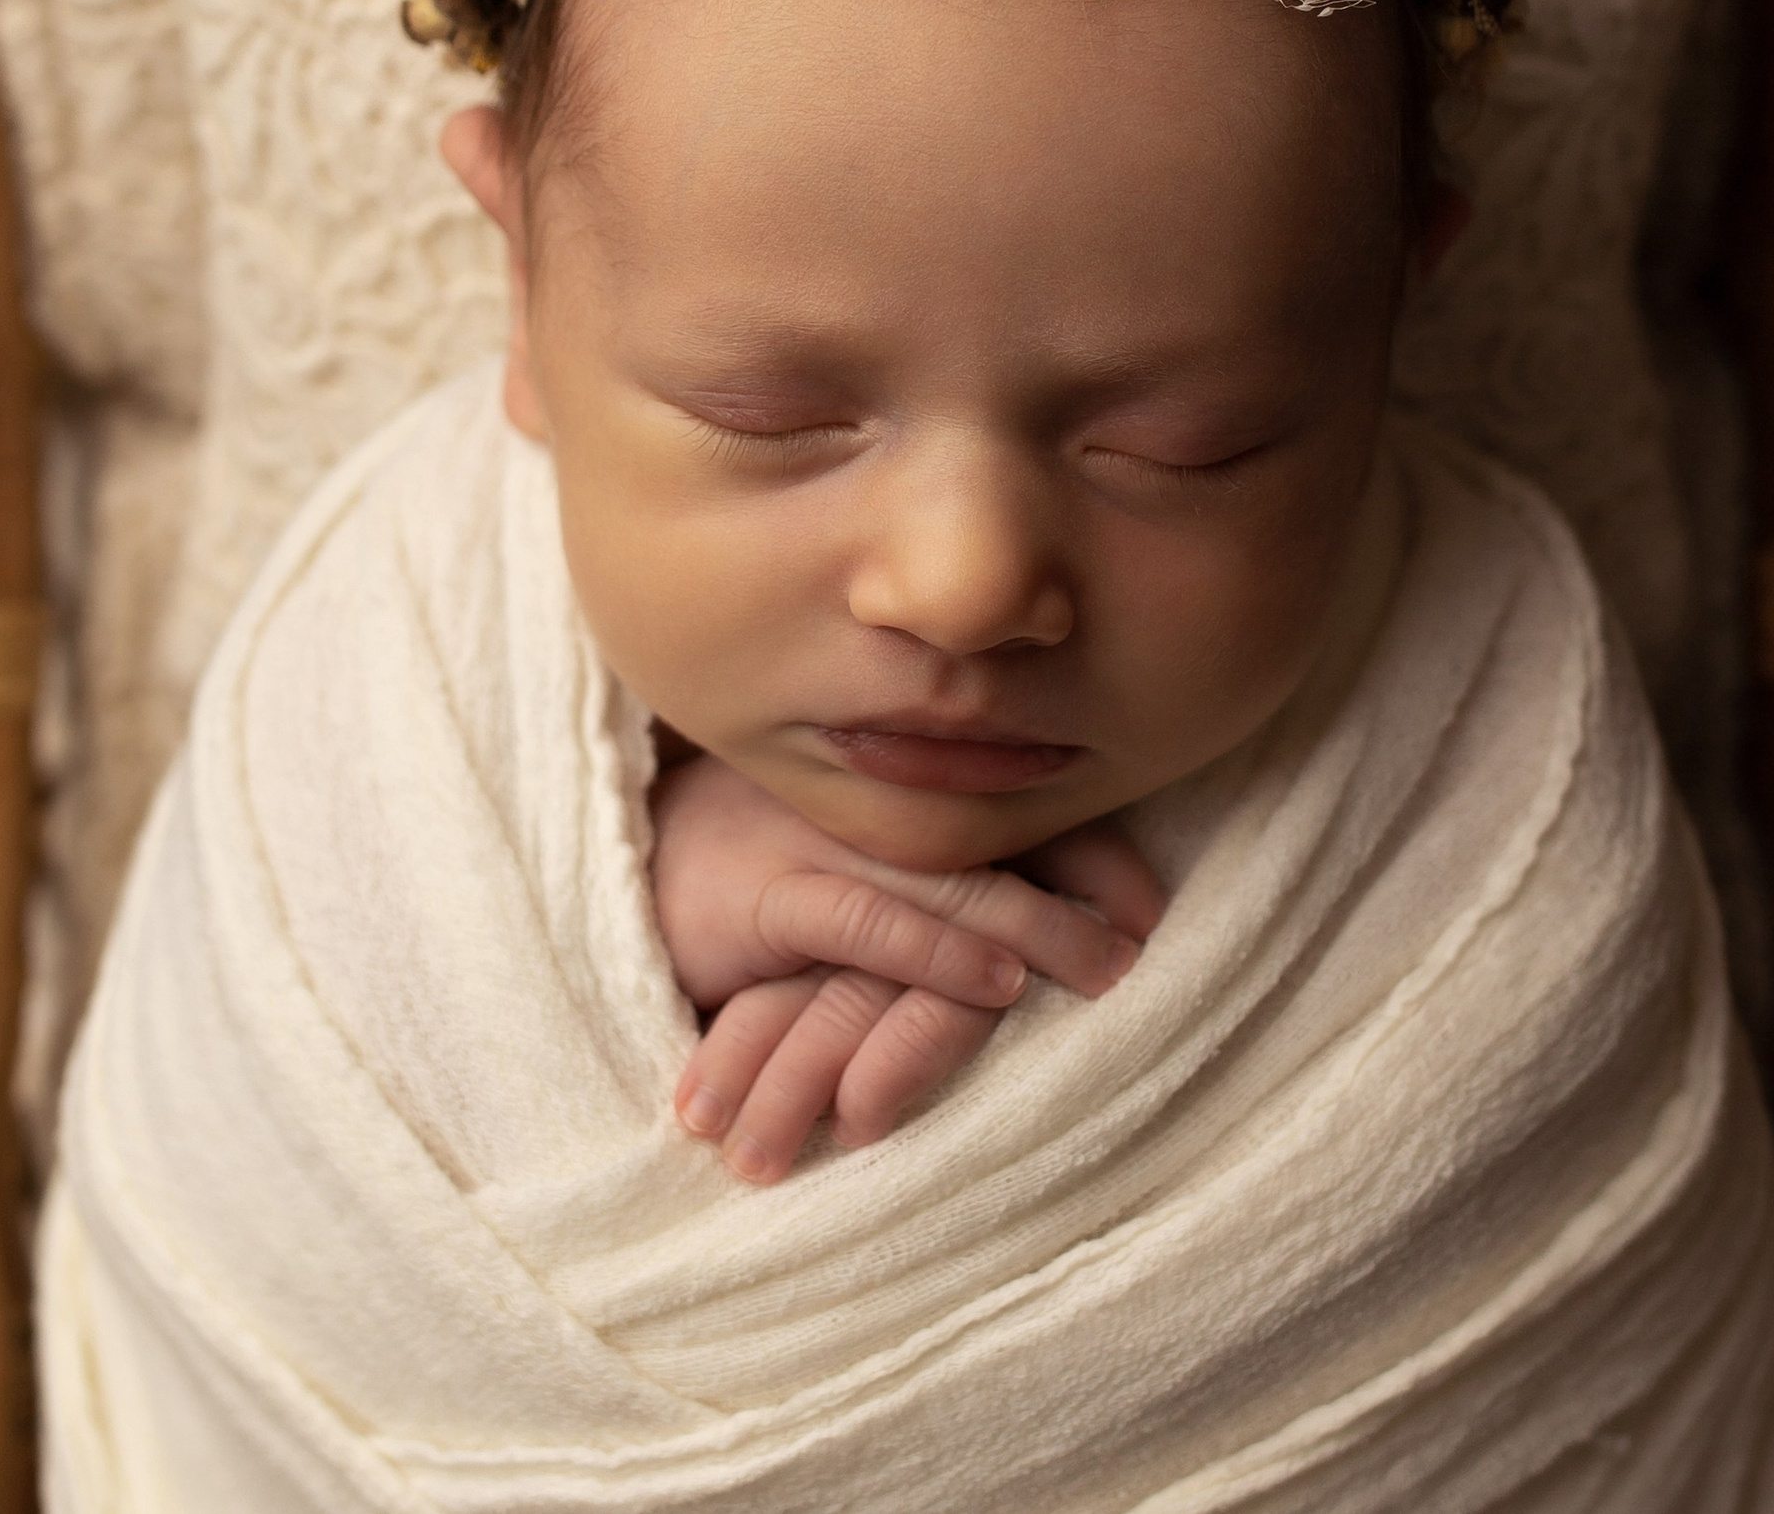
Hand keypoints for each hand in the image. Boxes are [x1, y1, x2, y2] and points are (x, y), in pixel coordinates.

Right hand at [650, 753, 1164, 1181]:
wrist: (620, 879)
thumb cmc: (746, 877)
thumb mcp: (846, 867)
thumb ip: (927, 878)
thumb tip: (1035, 922)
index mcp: (890, 787)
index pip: (1008, 803)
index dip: (1090, 851)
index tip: (1153, 906)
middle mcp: (861, 801)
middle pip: (997, 834)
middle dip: (1085, 887)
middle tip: (1149, 943)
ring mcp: (814, 841)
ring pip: (951, 882)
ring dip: (1040, 930)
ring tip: (1108, 970)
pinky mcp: (767, 896)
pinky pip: (872, 923)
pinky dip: (943, 955)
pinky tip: (1001, 986)